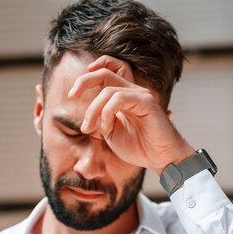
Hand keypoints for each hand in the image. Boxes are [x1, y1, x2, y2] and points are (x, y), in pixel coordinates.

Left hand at [68, 55, 193, 174]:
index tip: (73, 93)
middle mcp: (133, 92)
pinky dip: (107, 113)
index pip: (107, 74)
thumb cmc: (139, 148)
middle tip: (72, 96)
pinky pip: (119, 99)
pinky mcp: (147, 102)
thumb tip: (90, 112)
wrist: (160, 159)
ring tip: (90, 129)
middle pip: (105, 74)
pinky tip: (107, 127)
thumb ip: (101, 118)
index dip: (89, 76)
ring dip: (93, 110)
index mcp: (124, 97)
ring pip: (108, 91)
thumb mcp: (112, 133)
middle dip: (84, 81)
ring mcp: (141, 95)